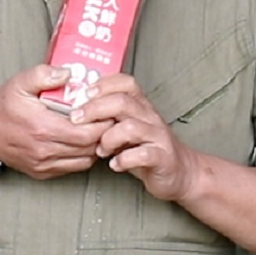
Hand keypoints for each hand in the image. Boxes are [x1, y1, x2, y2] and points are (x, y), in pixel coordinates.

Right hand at [0, 64, 109, 178]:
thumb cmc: (2, 108)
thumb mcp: (19, 83)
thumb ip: (44, 75)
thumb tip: (69, 73)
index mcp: (42, 127)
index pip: (86, 132)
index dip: (102, 123)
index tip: (107, 111)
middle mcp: (45, 149)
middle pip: (89, 147)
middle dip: (103, 133)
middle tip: (108, 119)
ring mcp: (44, 164)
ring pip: (84, 160)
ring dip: (96, 146)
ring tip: (98, 129)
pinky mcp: (43, 172)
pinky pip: (73, 168)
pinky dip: (84, 156)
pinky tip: (84, 142)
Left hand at [73, 73, 199, 201]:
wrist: (179, 171)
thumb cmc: (146, 148)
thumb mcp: (127, 127)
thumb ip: (108, 117)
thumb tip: (76, 108)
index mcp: (141, 106)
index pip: (125, 83)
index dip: (103, 85)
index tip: (83, 94)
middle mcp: (150, 117)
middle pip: (122, 102)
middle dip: (95, 109)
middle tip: (77, 119)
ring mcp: (157, 136)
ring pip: (130, 127)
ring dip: (108, 139)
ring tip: (101, 150)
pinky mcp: (161, 157)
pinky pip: (142, 155)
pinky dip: (123, 160)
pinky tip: (115, 164)